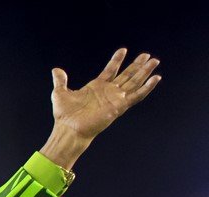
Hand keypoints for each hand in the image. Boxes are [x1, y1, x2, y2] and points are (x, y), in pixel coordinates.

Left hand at [40, 48, 160, 169]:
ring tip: (155, 61)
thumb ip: (60, 80)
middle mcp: (108, 92)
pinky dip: (147, 88)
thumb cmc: (64, 115)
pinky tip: (156, 78)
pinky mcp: (119, 107)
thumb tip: (56, 70)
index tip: (123, 50)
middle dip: (137, 65)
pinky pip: (137, 96)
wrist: (68, 129)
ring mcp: (115, 99)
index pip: (110, 70)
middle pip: (127, 75)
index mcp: (96, 87)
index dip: (117, 60)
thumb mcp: (60, 93)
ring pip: (134, 82)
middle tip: (147, 55)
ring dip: (145, 72)